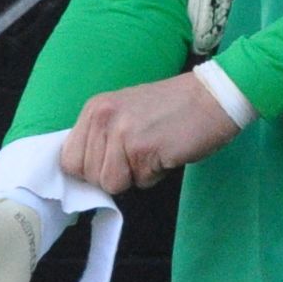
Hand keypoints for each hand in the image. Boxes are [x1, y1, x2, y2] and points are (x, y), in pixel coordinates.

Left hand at [67, 73, 238, 193]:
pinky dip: (156, 175)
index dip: (89, 171)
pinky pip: (140, 182)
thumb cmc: (175, 107)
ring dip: (135, 177)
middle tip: (140, 156)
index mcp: (95, 109)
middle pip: (89, 176)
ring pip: (112, 184)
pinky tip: (168, 153)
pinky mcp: (143, 149)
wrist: (214, 97)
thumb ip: (103, 137)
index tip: (111, 166)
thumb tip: (89, 173)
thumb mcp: (126, 112)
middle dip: (114, 175)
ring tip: (155, 153)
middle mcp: (103, 119)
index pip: (69, 159)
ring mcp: (122, 133)